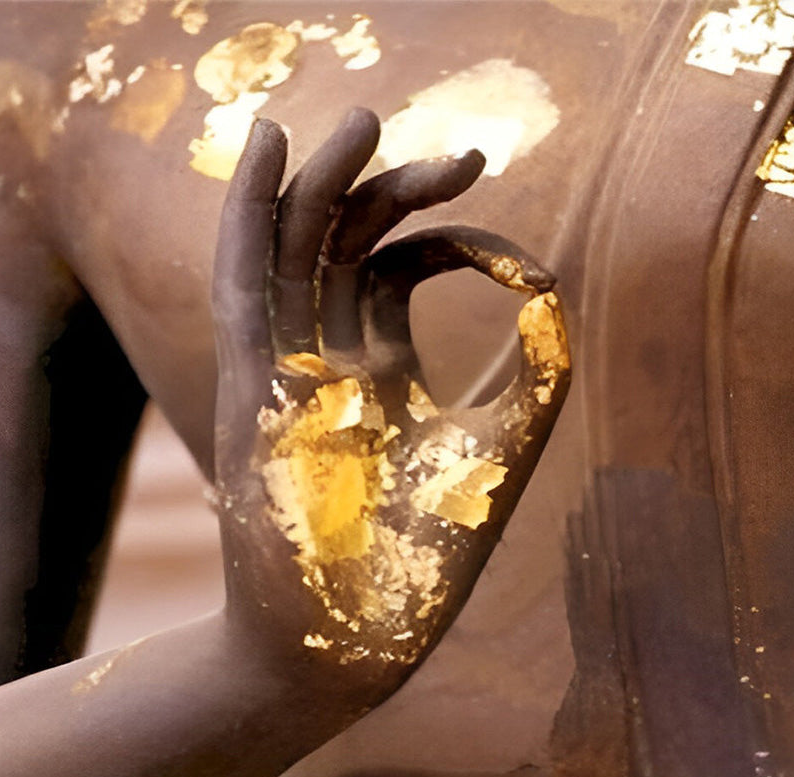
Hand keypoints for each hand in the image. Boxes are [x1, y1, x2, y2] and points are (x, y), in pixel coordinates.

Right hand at [212, 108, 569, 689]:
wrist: (354, 641)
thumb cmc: (425, 562)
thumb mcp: (498, 447)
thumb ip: (534, 369)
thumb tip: (550, 279)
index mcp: (379, 377)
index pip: (391, 273)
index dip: (446, 237)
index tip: (513, 254)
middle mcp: (326, 366)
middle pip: (341, 247)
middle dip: (389, 188)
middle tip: (457, 153)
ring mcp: (283, 377)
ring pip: (290, 253)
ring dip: (319, 183)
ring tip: (357, 118)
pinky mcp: (250, 396)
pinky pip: (243, 288)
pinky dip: (249, 219)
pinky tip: (268, 149)